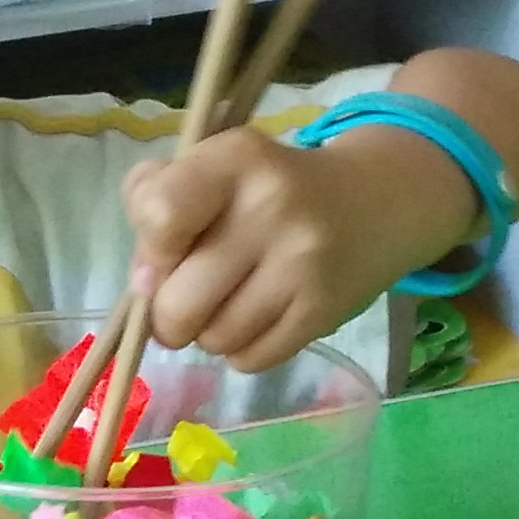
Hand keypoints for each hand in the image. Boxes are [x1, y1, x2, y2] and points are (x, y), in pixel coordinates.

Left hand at [122, 128, 454, 368]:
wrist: (377, 203)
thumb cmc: (270, 187)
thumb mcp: (214, 166)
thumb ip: (155, 203)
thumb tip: (142, 285)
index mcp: (236, 159)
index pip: (160, 214)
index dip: (148, 251)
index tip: (163, 255)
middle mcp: (272, 208)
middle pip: (178, 303)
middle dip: (167, 316)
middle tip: (183, 302)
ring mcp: (302, 264)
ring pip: (213, 339)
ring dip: (207, 333)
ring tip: (229, 303)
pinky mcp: (324, 312)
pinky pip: (250, 360)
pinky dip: (241, 349)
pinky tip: (258, 317)